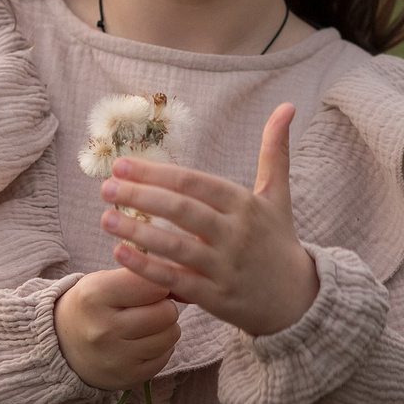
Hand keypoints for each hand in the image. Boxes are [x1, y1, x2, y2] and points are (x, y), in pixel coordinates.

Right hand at [53, 264, 180, 390]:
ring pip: (170, 335)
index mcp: (95, 296)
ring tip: (147, 324)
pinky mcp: (127, 378)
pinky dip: (160, 348)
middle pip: (166, 312)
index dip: (159, 284)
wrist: (62, 345)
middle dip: (164, 306)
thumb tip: (177, 275)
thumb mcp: (101, 280)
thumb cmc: (90, 306)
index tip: (150, 287)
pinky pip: (165, 357)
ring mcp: (116, 357)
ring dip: (165, 327)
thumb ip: (137, 275)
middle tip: (150, 307)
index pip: (153, 285)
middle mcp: (104, 329)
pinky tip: (143, 342)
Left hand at [98, 102, 320, 337]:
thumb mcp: (278, 195)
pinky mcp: (216, 297)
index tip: (123, 165)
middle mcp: (235, 233)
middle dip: (141, 196)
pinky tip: (119, 253)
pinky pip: (175, 280)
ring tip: (105, 218)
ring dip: (137, 231)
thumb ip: (275, 151)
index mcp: (245, 204)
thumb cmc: (278, 240)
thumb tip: (287, 105)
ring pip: (175, 246)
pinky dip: (146, 268)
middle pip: (182, 210)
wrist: (297, 298)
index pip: (195, 183)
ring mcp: (225, 267)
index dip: (157, 173)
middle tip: (106, 187)